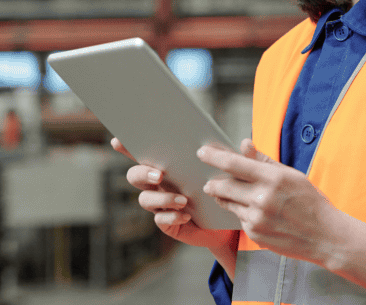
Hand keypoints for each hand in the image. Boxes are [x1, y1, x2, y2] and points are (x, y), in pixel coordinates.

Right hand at [111, 137, 234, 250]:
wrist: (229, 224)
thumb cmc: (224, 190)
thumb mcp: (232, 172)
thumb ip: (237, 158)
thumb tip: (246, 142)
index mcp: (168, 164)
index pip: (143, 152)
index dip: (127, 147)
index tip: (119, 140)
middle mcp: (159, 184)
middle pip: (135, 175)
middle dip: (143, 173)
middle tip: (160, 175)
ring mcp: (161, 204)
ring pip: (145, 199)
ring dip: (161, 198)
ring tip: (182, 199)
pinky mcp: (168, 222)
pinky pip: (160, 220)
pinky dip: (170, 216)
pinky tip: (184, 214)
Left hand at [198, 139, 344, 263]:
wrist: (325, 236)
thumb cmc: (310, 201)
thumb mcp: (291, 175)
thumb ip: (264, 161)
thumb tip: (244, 144)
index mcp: (273, 178)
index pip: (235, 164)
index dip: (214, 157)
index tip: (202, 152)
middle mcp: (262, 198)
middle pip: (224, 186)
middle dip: (213, 183)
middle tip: (209, 182)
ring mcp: (257, 219)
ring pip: (229, 203)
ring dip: (226, 198)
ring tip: (235, 196)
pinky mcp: (255, 234)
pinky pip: (239, 219)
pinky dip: (242, 213)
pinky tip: (256, 214)